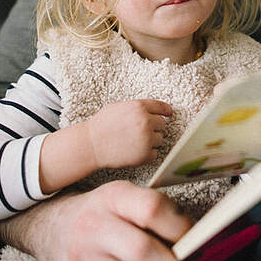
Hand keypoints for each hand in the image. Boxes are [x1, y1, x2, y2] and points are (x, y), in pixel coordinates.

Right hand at [0, 181, 191, 260]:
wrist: (51, 229)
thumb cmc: (99, 213)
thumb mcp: (123, 199)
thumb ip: (155, 212)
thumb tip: (193, 237)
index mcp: (113, 197)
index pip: (152, 209)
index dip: (180, 229)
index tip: (195, 241)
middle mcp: (95, 225)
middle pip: (143, 251)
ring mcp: (82, 257)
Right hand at [40, 99, 172, 193]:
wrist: (91, 145)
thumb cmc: (102, 125)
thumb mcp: (118, 107)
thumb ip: (137, 106)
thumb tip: (154, 108)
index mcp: (139, 107)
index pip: (161, 107)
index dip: (166, 110)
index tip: (168, 113)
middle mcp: (145, 121)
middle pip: (162, 124)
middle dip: (154, 127)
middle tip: (140, 132)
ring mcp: (146, 138)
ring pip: (160, 139)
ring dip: (151, 141)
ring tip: (134, 142)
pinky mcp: (145, 154)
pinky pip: (155, 153)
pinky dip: (147, 154)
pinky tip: (135, 151)